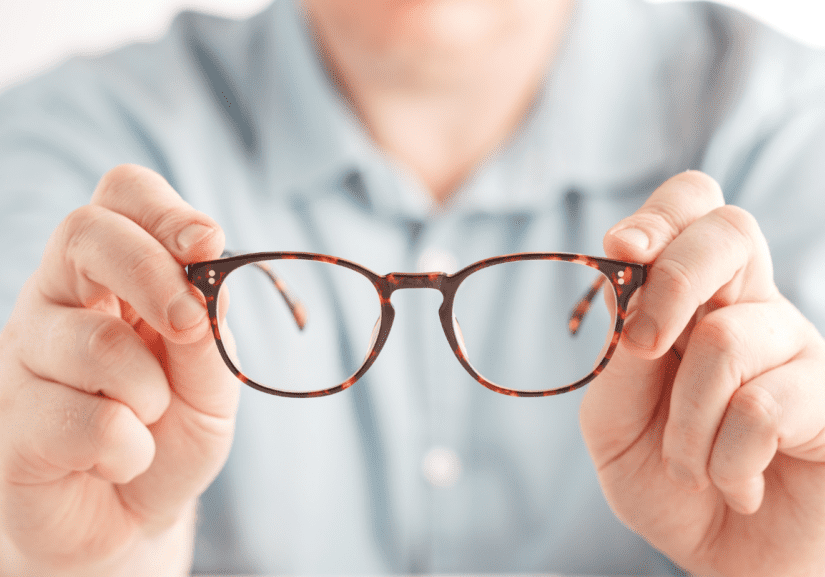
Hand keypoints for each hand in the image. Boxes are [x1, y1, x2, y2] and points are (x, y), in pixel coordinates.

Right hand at [0, 164, 239, 575]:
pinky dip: (130, 450)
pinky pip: (87, 422)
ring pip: (96, 342)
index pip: (121, 197)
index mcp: (112, 275)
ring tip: (148, 421)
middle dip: (155, 275)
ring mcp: (25, 355)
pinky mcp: (9, 421)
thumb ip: (209, 334)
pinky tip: (118, 460)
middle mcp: (59, 299)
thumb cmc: (173, 433)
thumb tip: (203, 285)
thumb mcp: (212, 382)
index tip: (206, 243)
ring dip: (152, 394)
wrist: (133, 515)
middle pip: (85, 233)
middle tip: (190, 327)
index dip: (164, 209)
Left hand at [579, 171, 824, 576]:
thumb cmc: (667, 479)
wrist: (723, 556)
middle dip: (670, 281)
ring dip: (685, 421)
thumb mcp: (614, 421)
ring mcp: (797, 351)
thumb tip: (625, 293)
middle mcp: (751, 310)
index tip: (621, 250)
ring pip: (728, 338)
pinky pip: (763, 406)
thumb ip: (616, 359)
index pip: (694, 211)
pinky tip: (736, 483)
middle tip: (645, 347)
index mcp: (692, 302)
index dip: (660, 214)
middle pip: (730, 231)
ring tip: (688, 465)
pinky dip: (725, 460)